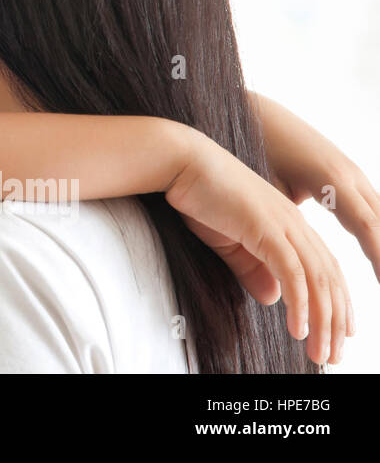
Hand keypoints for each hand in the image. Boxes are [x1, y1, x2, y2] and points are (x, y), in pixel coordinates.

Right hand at [165, 128, 352, 365]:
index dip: (336, 303)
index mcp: (289, 223)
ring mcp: (283, 225)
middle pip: (330, 279)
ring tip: (320, 352)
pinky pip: (292, 274)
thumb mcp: (228, 240)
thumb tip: (273, 297)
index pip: (326, 269)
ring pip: (317, 281)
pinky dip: (300, 304)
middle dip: (335, 321)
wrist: (180, 163)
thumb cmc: (199, 196)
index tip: (338, 334)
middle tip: (333, 356)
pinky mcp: (266, 229)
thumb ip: (252, 267)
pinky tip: (298, 329)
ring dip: (323, 321)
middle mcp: (294, 224)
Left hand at [255, 93, 379, 282]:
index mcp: (332, 179)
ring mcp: (352, 173)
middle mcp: (350, 175)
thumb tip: (286, 265)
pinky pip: (371, 207)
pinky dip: (378, 231)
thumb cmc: (256, 147)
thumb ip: (284, 221)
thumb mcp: (269, 185)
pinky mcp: (348, 176)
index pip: (367, 226)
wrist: (255, 112)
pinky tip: (378, 252)